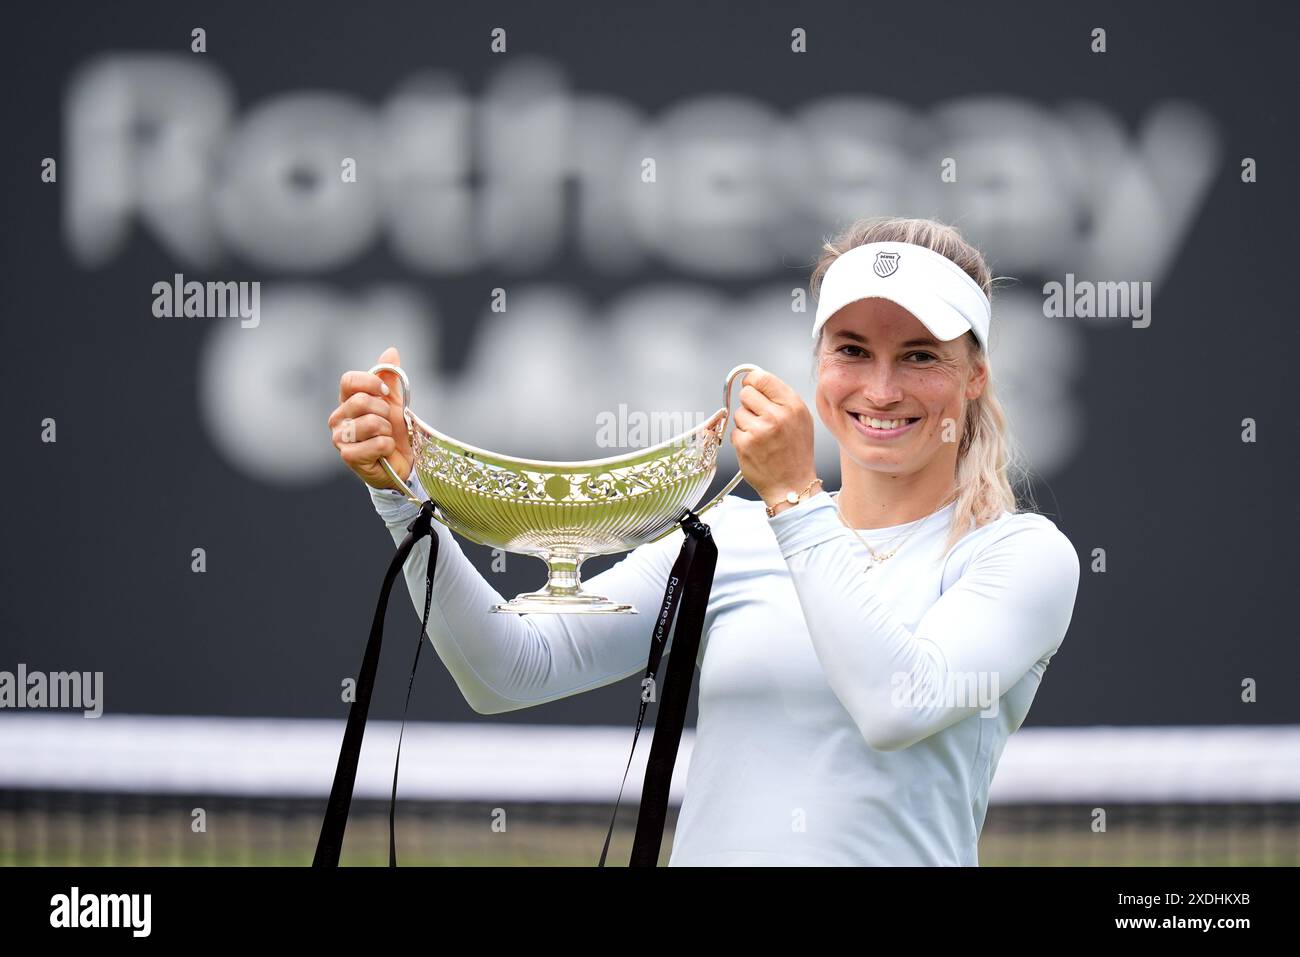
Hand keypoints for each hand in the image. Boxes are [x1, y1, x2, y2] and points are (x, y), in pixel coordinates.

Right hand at [328, 346, 413, 491]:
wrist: (401, 460)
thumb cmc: (393, 431)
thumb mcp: (393, 401)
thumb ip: (390, 377)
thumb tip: (391, 351)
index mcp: (346, 401)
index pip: (349, 380)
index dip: (371, 383)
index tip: (385, 393)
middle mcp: (338, 418)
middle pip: (361, 401)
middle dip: (384, 412)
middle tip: (386, 423)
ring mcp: (340, 438)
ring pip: (371, 422)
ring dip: (387, 430)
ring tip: (384, 437)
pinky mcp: (348, 456)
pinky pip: (377, 443)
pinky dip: (388, 446)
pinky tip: (384, 451)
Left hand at [731, 368, 816, 509]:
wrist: (792, 485)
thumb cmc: (796, 451)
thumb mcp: (800, 418)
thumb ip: (780, 396)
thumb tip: (754, 377)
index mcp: (793, 405)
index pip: (761, 377)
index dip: (753, 381)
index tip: (753, 388)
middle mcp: (776, 416)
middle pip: (746, 392)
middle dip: (749, 403)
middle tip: (760, 418)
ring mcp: (759, 430)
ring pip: (739, 412)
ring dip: (745, 423)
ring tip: (761, 437)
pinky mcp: (744, 444)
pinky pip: (734, 430)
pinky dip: (742, 438)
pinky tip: (756, 448)